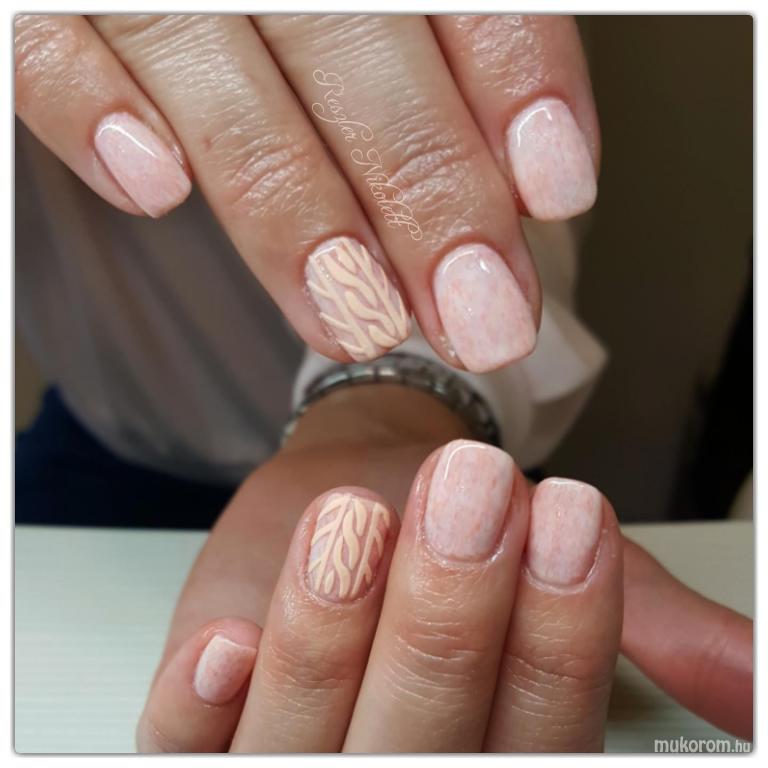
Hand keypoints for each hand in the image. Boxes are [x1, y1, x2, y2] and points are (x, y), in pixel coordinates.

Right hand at [15, 14, 598, 371]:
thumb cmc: (290, 8)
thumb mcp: (374, 14)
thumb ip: (436, 63)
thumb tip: (519, 186)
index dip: (513, 75)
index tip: (558, 190)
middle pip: (349, 35)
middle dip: (424, 188)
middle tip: (480, 320)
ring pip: (205, 53)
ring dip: (292, 203)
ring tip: (361, 323)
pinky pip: (40, 40)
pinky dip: (90, 105)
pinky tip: (153, 189)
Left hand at [138, 439, 622, 751]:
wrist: (348, 492)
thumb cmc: (449, 529)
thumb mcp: (564, 571)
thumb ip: (657, 628)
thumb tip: (759, 683)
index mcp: (499, 756)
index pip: (543, 736)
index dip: (561, 635)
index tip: (567, 519)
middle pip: (426, 743)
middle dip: (451, 616)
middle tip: (472, 494)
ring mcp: (294, 763)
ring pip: (306, 745)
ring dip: (331, 636)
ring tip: (356, 523)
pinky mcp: (202, 734)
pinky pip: (189, 750)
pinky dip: (204, 705)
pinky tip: (227, 647)